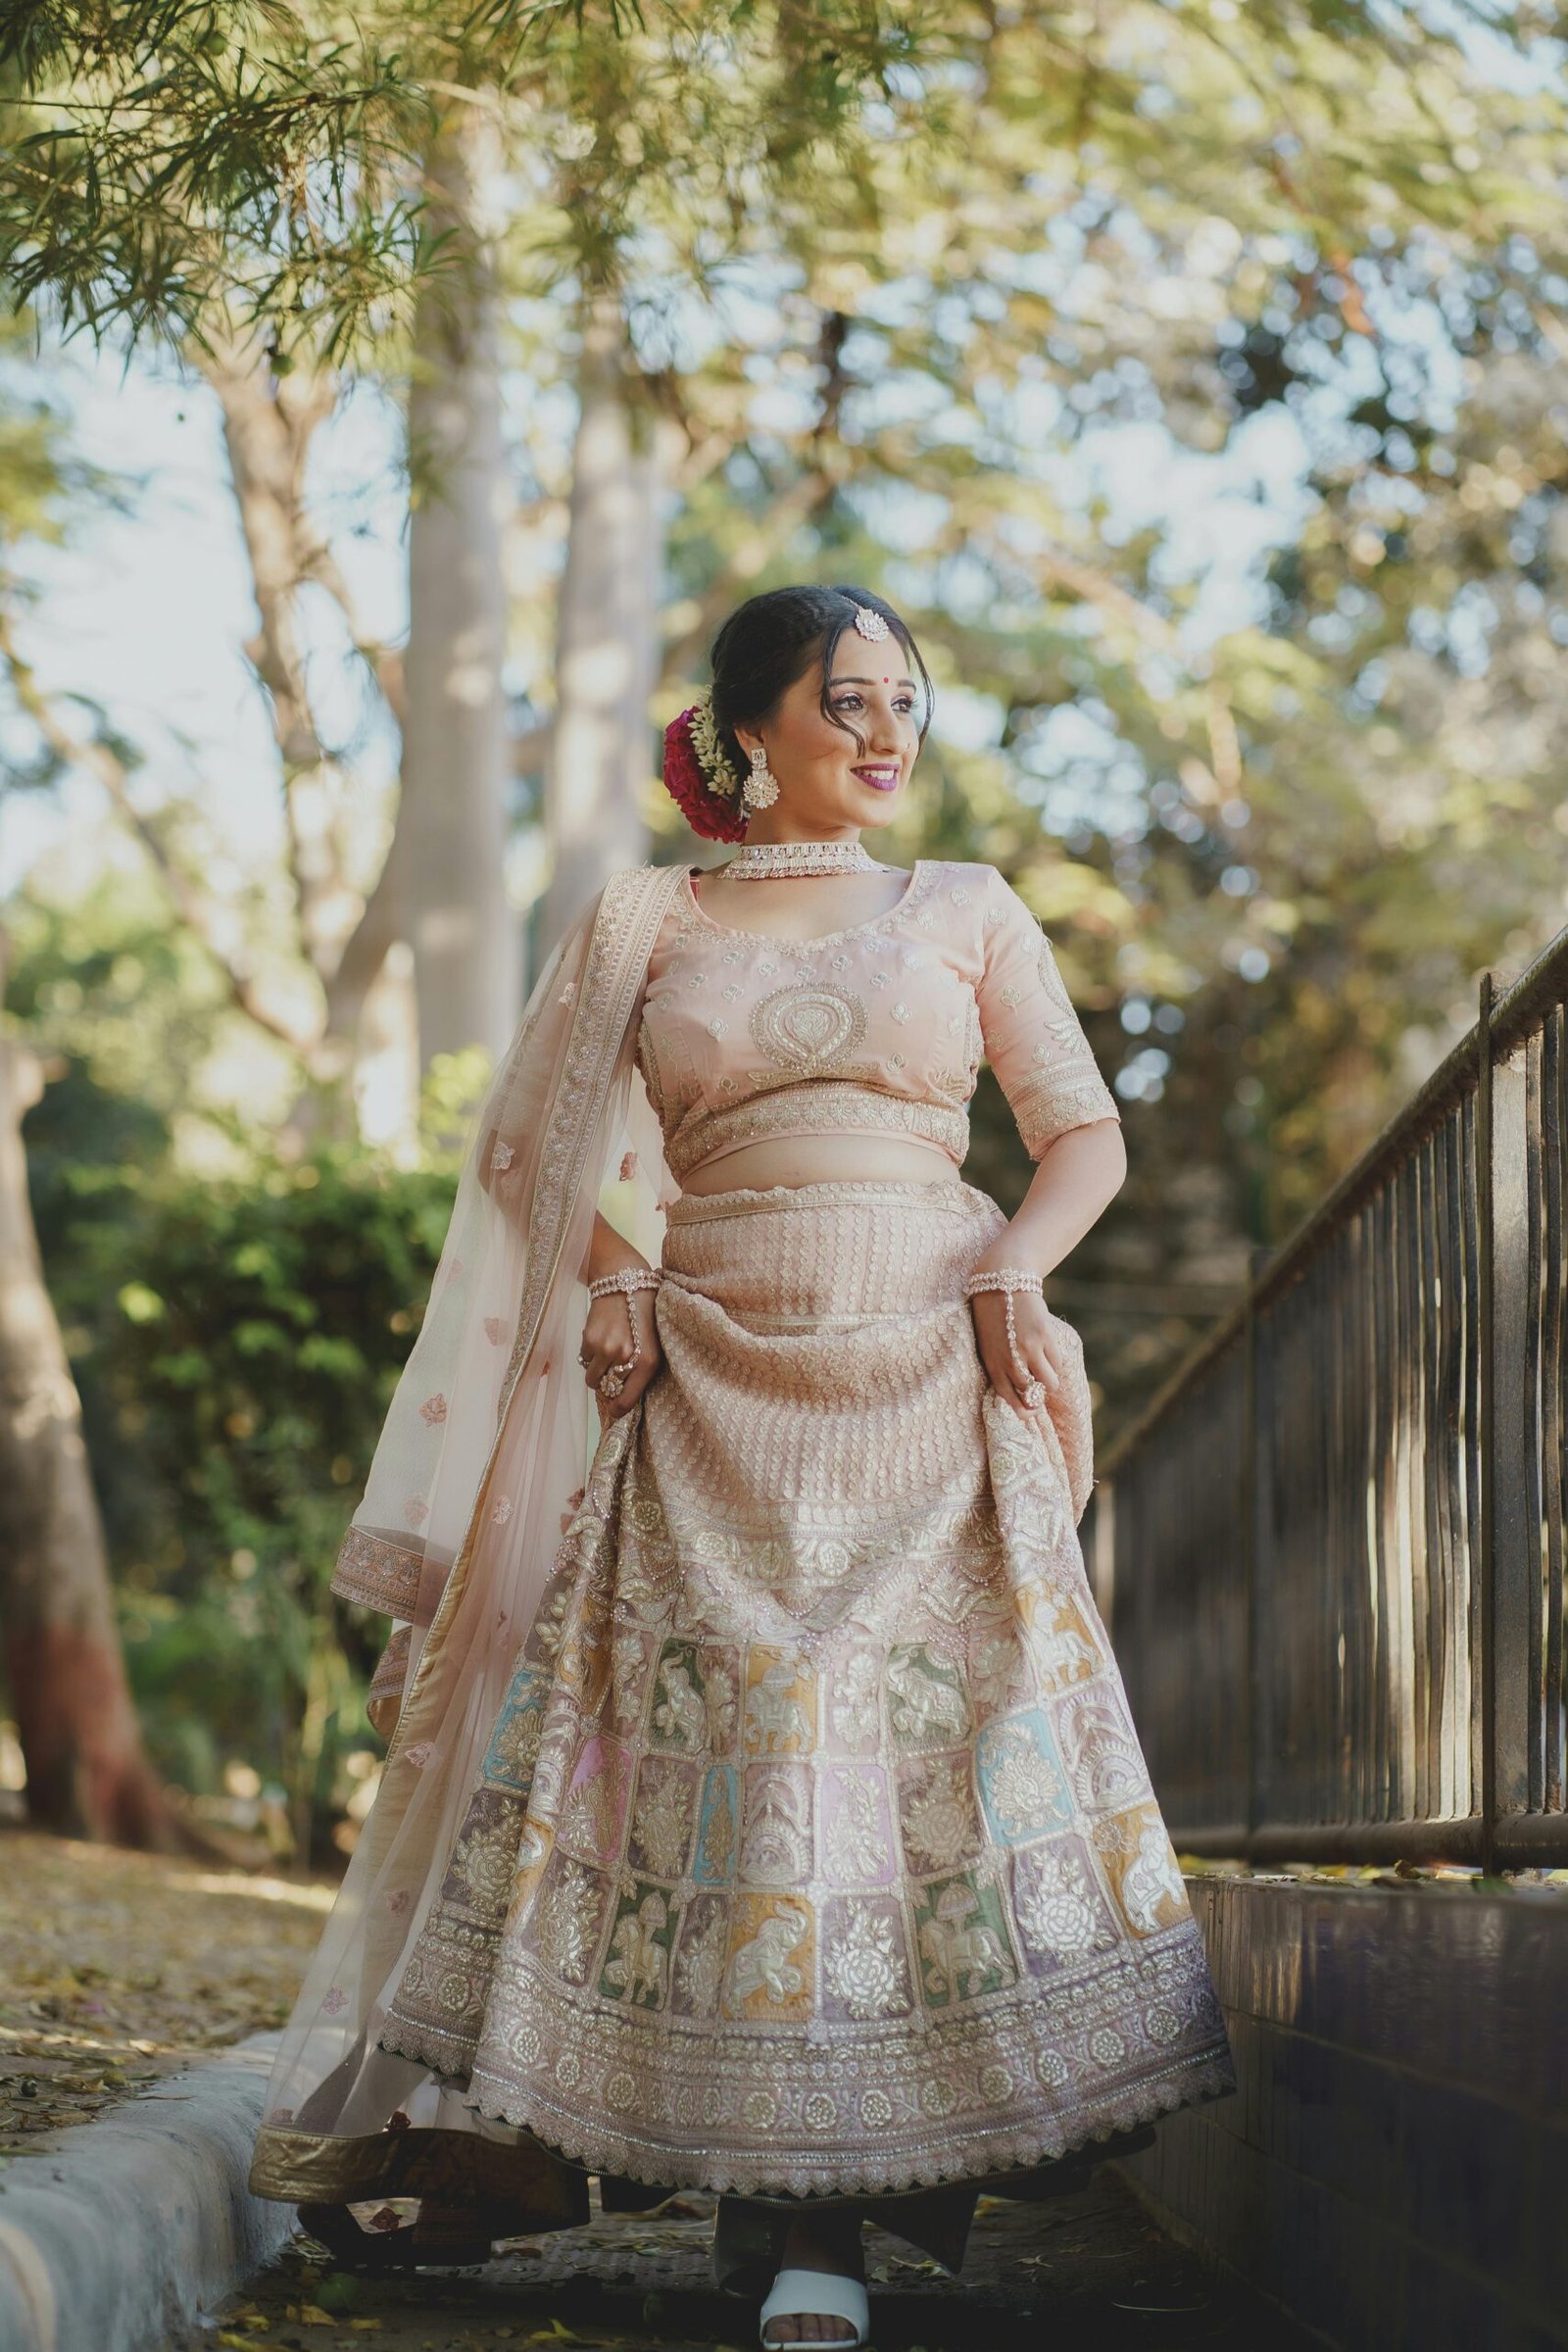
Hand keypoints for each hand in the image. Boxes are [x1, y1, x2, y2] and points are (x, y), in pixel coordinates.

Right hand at [579, 1283, 663, 1421]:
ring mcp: (605, 1349)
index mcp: (648, 1361)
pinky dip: (589, 1355)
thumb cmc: (645, 1312)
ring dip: (597, 1372)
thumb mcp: (655, 1343)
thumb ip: (643, 1369)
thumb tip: (624, 1395)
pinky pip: (584, 1360)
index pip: (628, 1400)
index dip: (620, 1409)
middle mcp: (625, 1358)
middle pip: (607, 1390)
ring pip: (592, 1378)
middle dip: (609, 1385)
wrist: (624, 1280)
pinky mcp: (588, 1339)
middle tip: (613, 1372)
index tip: (616, 1411)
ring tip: (607, 1355)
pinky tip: (600, 1339)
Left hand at [968, 1283, 1065, 1420]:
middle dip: (1039, 1396)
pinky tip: (1047, 1350)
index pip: (1010, 1400)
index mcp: (993, 1365)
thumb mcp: (988, 1346)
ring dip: (1051, 1380)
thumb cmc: (993, 1317)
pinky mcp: (1046, 1337)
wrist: (1003, 1282)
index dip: (1024, 1411)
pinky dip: (1055, 1362)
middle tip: (1039, 1387)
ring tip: (1044, 1368)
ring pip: (1051, 1383)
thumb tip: (1022, 1394)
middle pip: (1033, 1396)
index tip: (1031, 1411)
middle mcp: (1011, 1361)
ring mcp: (1029, 1350)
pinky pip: (1058, 1363)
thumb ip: (1001, 1368)